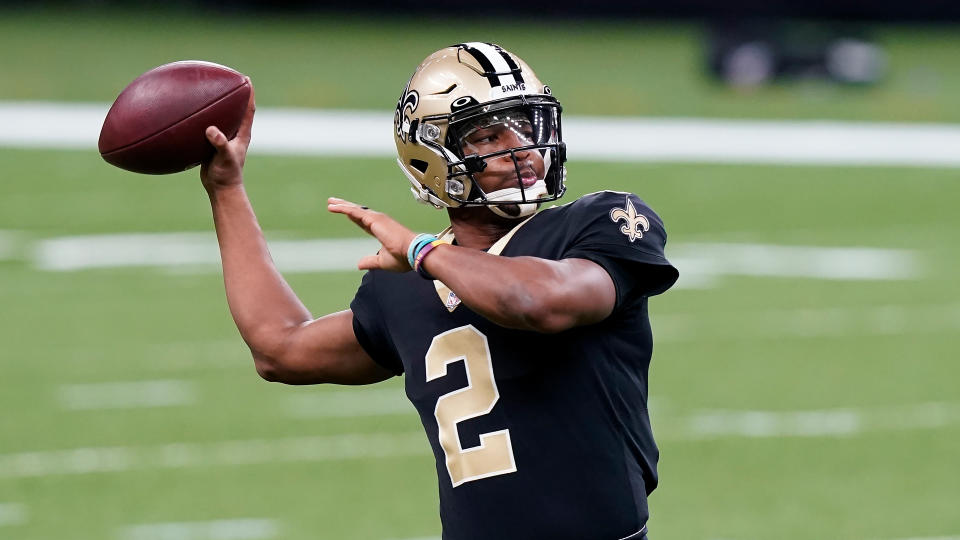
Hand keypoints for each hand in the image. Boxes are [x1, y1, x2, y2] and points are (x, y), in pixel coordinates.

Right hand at [200, 77, 254, 192]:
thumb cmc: (227, 174)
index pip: (248, 109)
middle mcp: (234, 134)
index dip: (249, 94)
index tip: (247, 79)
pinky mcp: (212, 145)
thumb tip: (211, 130)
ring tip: (206, 91)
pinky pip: (207, 128)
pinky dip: (201, 120)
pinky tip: (189, 114)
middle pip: (236, 109)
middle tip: (227, 78)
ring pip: (221, 118)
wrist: (220, 189)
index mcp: (242, 134)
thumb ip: (220, 143)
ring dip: (216, 106)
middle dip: (233, 94)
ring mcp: (223, 139)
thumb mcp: (224, 157)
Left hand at [327, 198, 416, 271]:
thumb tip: (359, 264)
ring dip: (342, 205)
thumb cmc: (403, 257)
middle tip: (334, 202)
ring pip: (355, 209)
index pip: (364, 222)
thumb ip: (370, 261)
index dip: (354, 217)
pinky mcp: (374, 219)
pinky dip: (344, 208)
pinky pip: (355, 212)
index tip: (346, 213)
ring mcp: (377, 219)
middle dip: (345, 207)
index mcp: (382, 231)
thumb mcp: (382, 262)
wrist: (412, 253)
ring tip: (330, 202)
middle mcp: (379, 222)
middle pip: (358, 212)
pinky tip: (334, 207)